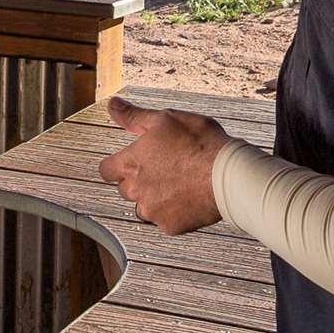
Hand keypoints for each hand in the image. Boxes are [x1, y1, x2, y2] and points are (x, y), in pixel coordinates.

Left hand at [98, 99, 231, 233]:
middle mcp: (136, 190)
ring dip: (154, 198)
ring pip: (144, 207)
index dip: (117, 165)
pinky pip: (165, 221)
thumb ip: (134, 116)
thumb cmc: (199, 144)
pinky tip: (189, 198)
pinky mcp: (170, 226)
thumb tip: (113, 105)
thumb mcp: (165, 119)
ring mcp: (153, 211)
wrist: (227, 175)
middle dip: (139, 181)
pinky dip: (174, 212)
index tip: (130, 162)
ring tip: (178, 184)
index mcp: (131, 163)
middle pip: (126, 189)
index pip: (106, 170)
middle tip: (163, 169)